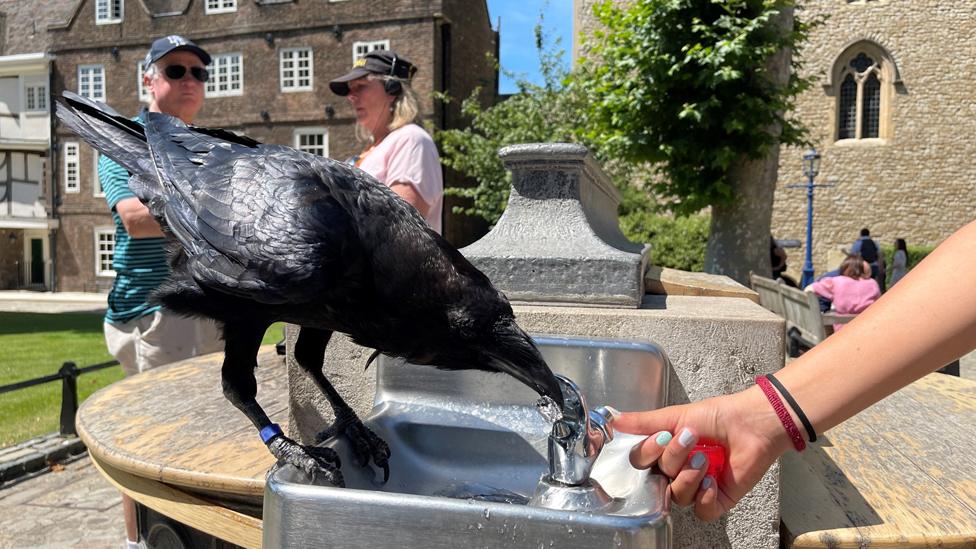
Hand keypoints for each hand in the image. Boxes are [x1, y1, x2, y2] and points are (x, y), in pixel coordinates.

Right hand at [614, 387, 791, 520]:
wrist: (753, 424)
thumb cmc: (719, 415)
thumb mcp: (677, 416)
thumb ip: (644, 422)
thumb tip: (614, 419)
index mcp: (666, 450)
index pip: (641, 462)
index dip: (649, 453)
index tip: (664, 436)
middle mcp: (678, 470)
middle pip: (658, 479)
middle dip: (674, 459)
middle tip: (691, 439)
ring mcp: (697, 486)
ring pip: (677, 496)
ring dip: (689, 476)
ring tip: (706, 459)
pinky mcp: (717, 499)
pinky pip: (701, 511)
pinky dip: (705, 496)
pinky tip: (712, 480)